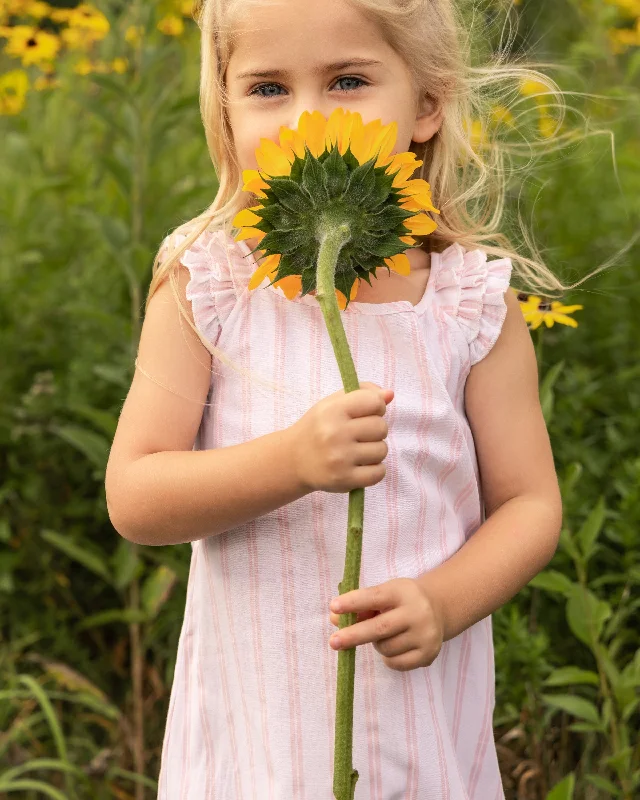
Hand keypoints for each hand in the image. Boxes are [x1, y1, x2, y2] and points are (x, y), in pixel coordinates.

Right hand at [289, 381, 393, 493]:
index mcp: (332, 410)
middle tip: (359, 434)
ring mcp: (340, 458)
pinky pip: (379, 473)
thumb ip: (362, 394)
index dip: (376, 407)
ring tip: (357, 450)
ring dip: (374, 450)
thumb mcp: (332, 403)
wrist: (293, 460)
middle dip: (375, 430)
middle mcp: (335, 433)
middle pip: (381, 427)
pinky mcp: (345, 479)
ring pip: (382, 450)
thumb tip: (390, 394)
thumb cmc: (317, 428)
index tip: (367, 413)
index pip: (375, 402)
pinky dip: (374, 470)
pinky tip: (360, 465)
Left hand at [328, 577, 443, 671]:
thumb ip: (360, 606)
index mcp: (402, 591)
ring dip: (376, 644)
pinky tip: (394, 646)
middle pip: (379, 628)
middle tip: (333, 642)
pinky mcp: (428, 654)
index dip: (353, 602)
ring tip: (384, 635)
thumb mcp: (384, 594)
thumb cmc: (401, 601)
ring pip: (385, 648)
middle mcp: (416, 612)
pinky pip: (395, 663)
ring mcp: (425, 634)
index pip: (374, 597)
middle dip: (353, 635)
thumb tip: (334, 619)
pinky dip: (387, 658)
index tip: (333, 607)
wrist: (438, 608)